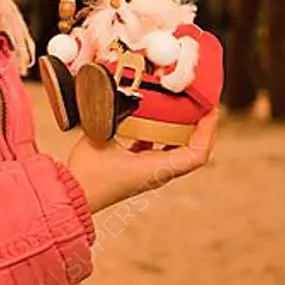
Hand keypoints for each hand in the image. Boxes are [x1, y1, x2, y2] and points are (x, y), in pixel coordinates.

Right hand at [66, 109, 218, 213]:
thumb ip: (114, 111)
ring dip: (184, 130)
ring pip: (177, 150)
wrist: (73, 195)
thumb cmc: (88, 173)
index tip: (211, 110)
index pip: (197, 154)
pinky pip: (159, 149)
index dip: (208, 132)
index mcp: (157, 169)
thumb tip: (121, 90)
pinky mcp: (138, 169)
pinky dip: (164, 133)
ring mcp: (149, 172)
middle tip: (201, 103)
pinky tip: (155, 117)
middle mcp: (158, 172)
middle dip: (201, 127)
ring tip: (184, 107)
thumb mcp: (101, 135)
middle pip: (193, 151)